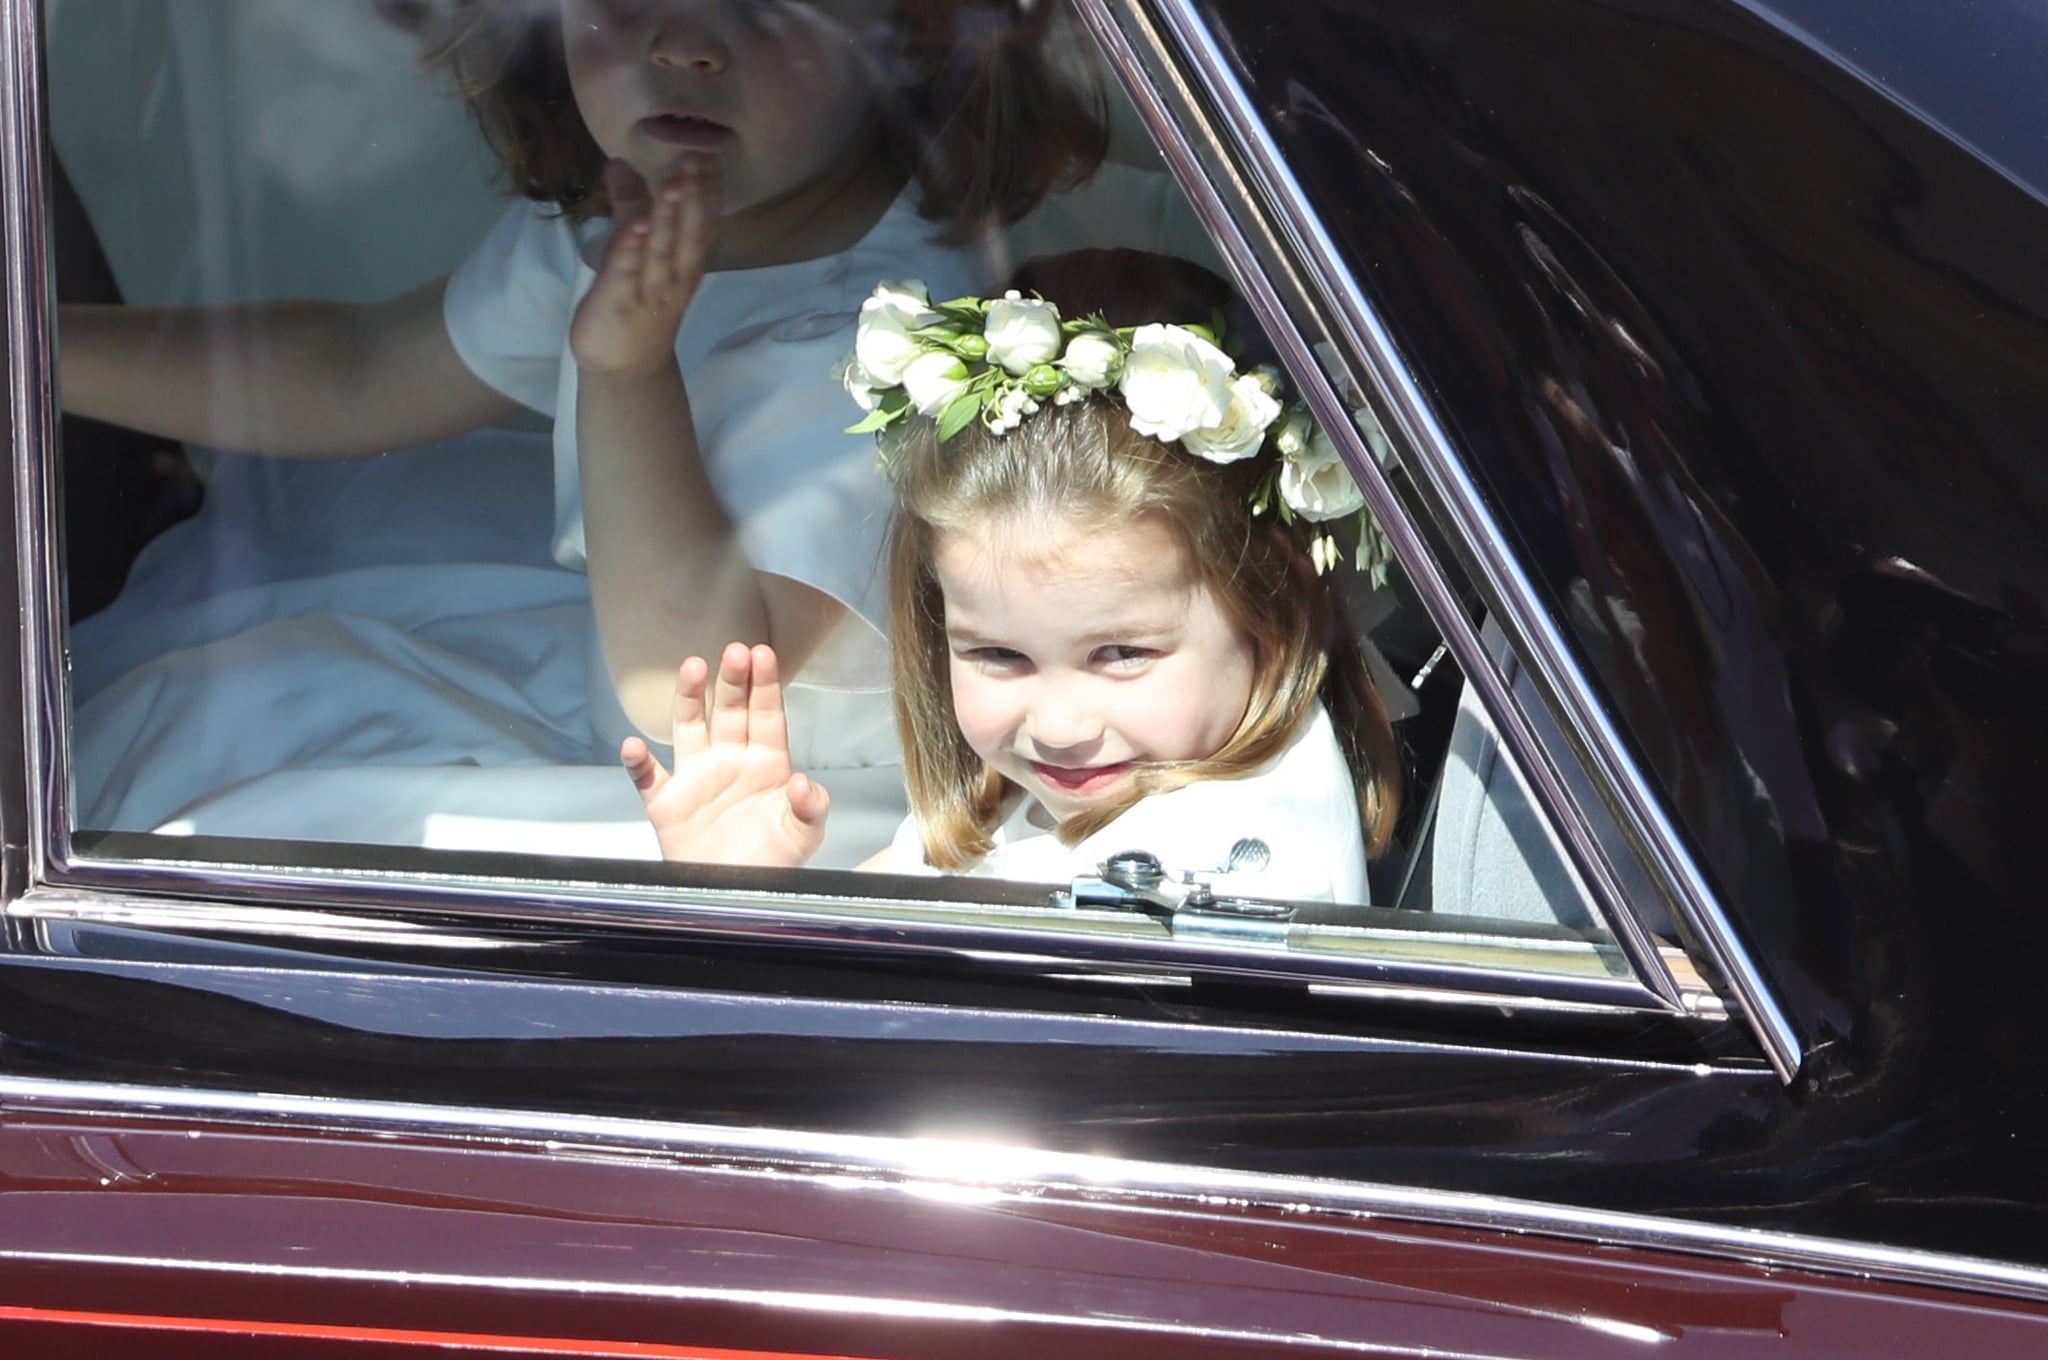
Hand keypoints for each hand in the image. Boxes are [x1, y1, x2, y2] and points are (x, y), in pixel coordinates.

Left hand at [570, 158, 721, 377]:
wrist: (625, 369)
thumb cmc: (634, 306)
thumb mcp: (636, 253)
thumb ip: (629, 208)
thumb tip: (621, 163)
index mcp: (683, 263)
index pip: (703, 224)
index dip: (708, 192)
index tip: (710, 156)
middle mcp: (674, 276)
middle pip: (687, 233)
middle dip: (692, 196)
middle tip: (696, 158)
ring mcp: (648, 290)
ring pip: (662, 251)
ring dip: (669, 218)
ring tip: (673, 185)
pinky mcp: (618, 301)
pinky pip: (628, 273)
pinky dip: (633, 249)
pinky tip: (637, 227)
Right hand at [622, 643, 830, 865]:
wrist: (736, 899)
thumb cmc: (773, 863)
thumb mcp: (804, 834)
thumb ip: (810, 806)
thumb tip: (803, 782)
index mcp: (765, 763)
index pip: (767, 714)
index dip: (765, 684)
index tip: (764, 654)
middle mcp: (729, 761)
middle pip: (729, 710)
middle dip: (732, 680)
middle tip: (734, 650)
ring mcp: (696, 778)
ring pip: (689, 726)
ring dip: (689, 698)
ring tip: (693, 668)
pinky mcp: (667, 803)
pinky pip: (647, 777)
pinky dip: (637, 762)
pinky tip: (632, 745)